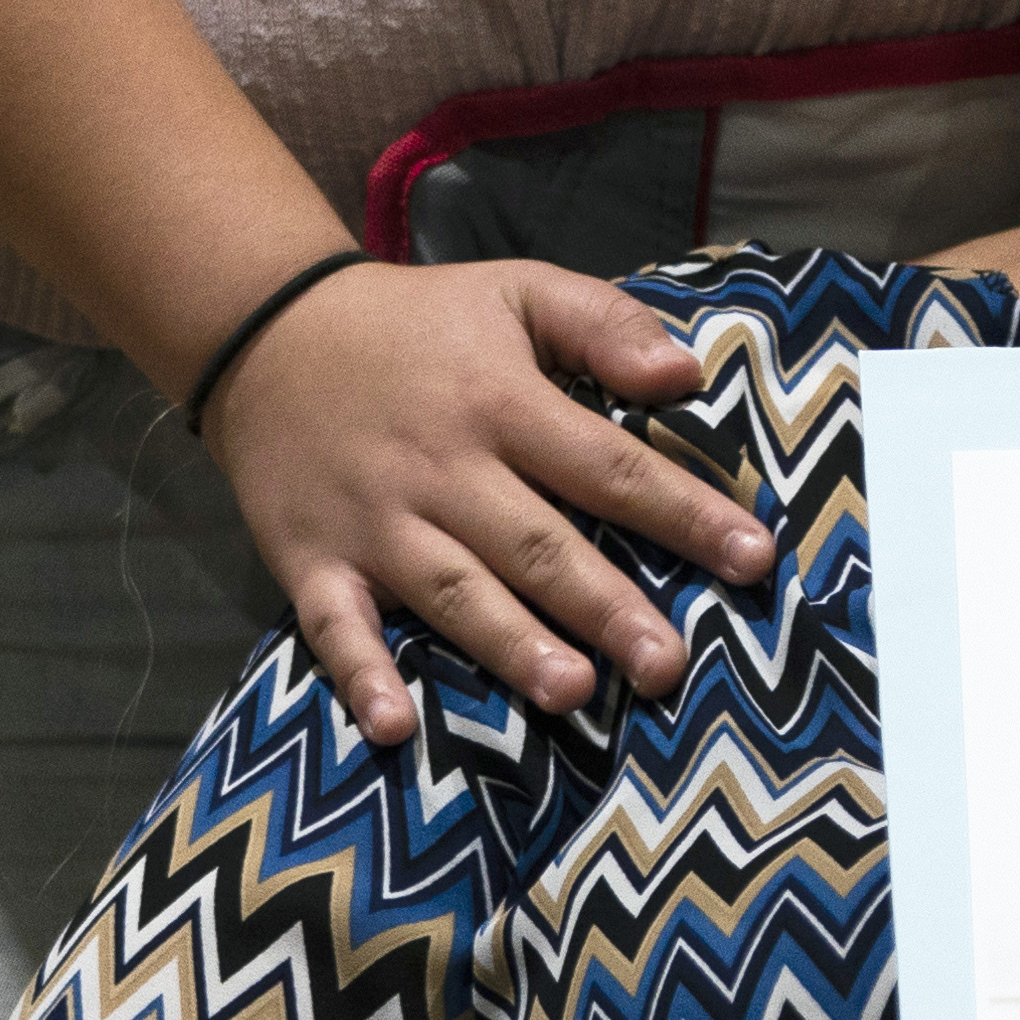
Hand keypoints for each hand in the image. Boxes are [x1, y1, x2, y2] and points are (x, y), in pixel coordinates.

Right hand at [202, 259, 781, 739]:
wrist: (265, 331)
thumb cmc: (419, 325)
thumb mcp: (517, 293)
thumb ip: (605, 324)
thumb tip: (687, 374)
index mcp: (501, 403)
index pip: (609, 466)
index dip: (684, 513)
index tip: (754, 559)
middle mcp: (443, 470)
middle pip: (537, 545)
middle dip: (605, 606)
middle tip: (668, 666)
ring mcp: (375, 523)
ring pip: (453, 592)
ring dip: (510, 646)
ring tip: (572, 693)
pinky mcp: (312, 561)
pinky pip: (335, 627)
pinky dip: (360, 677)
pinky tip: (394, 726)